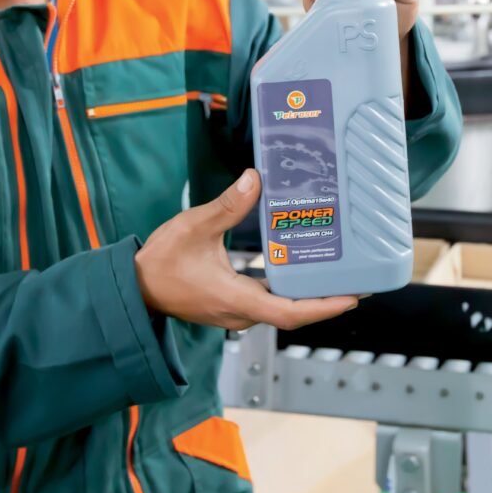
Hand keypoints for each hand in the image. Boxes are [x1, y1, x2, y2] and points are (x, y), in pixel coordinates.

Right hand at [135, 169, 358, 330]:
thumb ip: (225, 206)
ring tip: (335, 271)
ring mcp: (235, 311)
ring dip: (308, 294)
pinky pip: (268, 299)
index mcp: (235, 299)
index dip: (323, 306)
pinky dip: (287, 287)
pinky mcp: (230, 304)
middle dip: (326, 299)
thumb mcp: (193, 227)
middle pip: (293, 312)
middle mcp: (241, 312)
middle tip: (357, 278)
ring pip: (281, 307)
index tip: (352, 296)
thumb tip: (253, 180)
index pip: (289, 312)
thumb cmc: (160, 262)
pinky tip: (296, 265)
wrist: (134, 286)